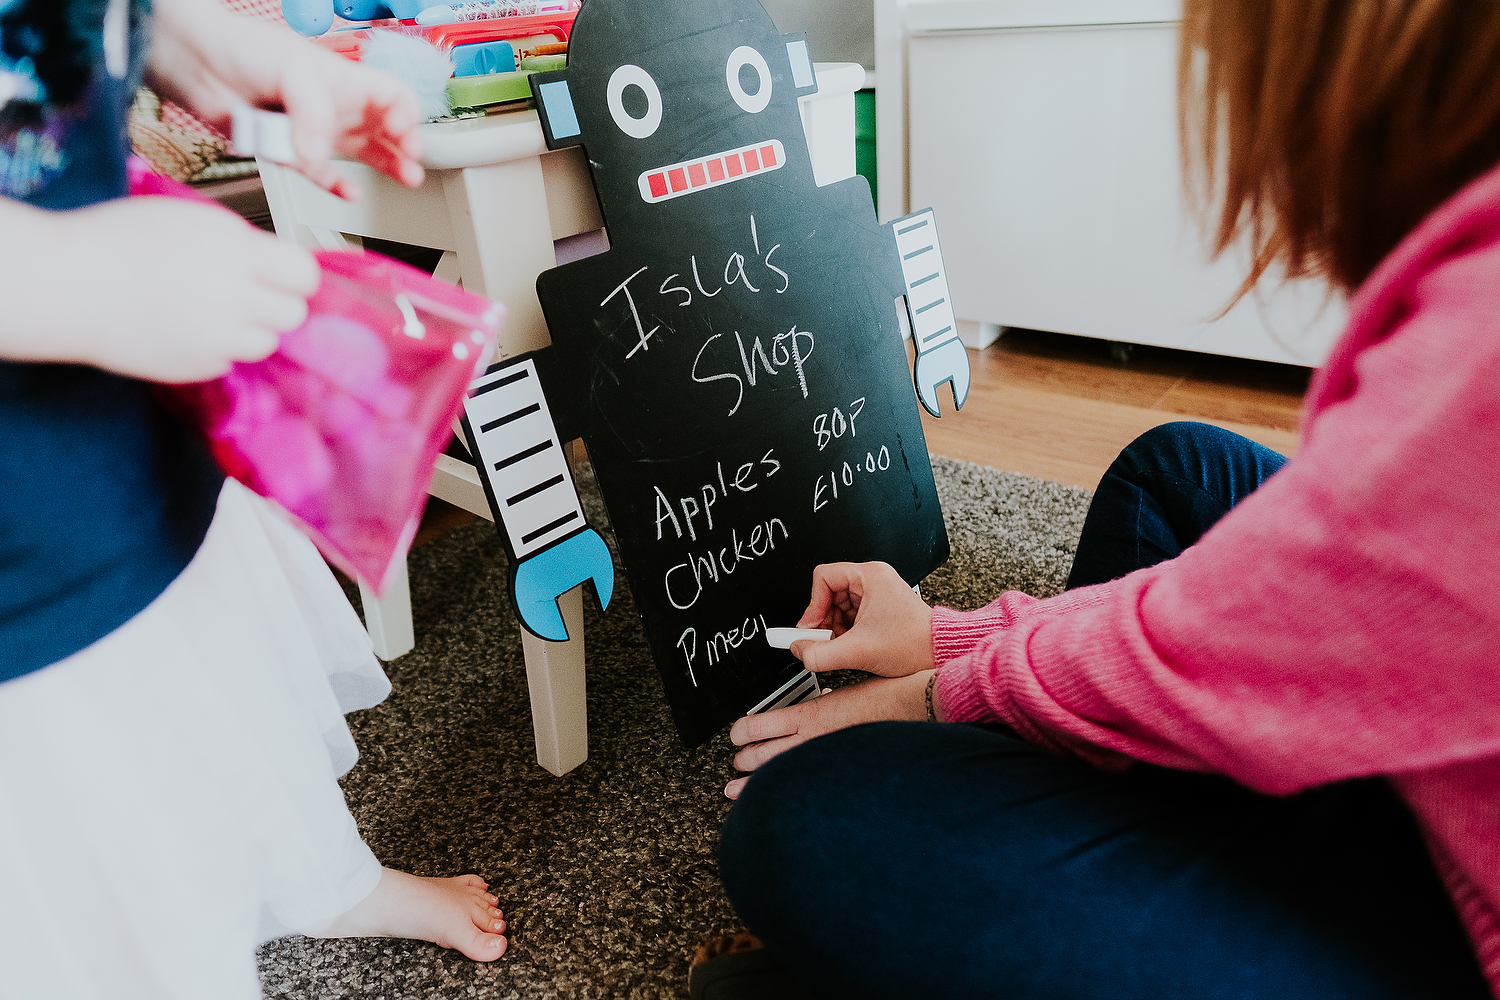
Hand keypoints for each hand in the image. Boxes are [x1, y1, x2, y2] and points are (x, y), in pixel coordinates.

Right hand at [11, 197, 317, 381]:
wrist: (68, 284)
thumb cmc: (121, 240)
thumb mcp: (192, 220)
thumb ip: (242, 243)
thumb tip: (277, 264)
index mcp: (236, 253)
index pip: (305, 275)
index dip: (296, 275)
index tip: (284, 275)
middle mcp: (235, 298)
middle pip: (294, 314)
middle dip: (277, 303)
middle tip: (249, 294)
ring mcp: (217, 338)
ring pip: (266, 343)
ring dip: (249, 329)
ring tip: (211, 310)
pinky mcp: (197, 366)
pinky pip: (229, 361)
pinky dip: (216, 348)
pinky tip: (184, 328)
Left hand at [146, 0, 424, 198]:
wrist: (195, 61)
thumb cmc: (243, 47)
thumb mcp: (291, 69)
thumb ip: (312, 113)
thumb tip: (319, 154)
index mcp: (344, 79)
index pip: (392, 96)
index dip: (406, 113)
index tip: (405, 132)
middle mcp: (334, 106)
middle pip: (385, 128)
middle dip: (404, 146)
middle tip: (413, 162)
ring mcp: (313, 131)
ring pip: (361, 154)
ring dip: (384, 168)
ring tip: (405, 180)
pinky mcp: (289, 151)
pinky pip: (321, 174)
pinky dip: (336, 184)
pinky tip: (349, 192)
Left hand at [724, 670, 933, 798]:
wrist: (911, 709)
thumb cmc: (882, 699)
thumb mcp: (840, 694)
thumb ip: (819, 707)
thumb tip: (806, 716)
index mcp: (810, 713)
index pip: (759, 725)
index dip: (741, 733)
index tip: (736, 736)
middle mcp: (812, 738)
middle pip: (760, 755)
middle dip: (743, 761)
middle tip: (736, 764)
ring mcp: (824, 758)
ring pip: (776, 776)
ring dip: (751, 784)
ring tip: (738, 789)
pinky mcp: (837, 773)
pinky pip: (802, 789)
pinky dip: (783, 796)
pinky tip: (774, 804)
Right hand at [789, 561, 934, 677]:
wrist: (939, 655)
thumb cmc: (914, 644)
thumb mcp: (858, 651)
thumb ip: (820, 653)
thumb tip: (799, 650)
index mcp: (871, 576)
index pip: (823, 577)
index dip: (812, 605)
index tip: (810, 627)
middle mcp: (874, 580)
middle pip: (829, 593)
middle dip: (824, 621)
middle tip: (823, 641)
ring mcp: (877, 595)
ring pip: (838, 607)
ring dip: (834, 629)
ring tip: (843, 646)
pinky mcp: (879, 609)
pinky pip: (850, 616)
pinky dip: (845, 632)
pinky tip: (852, 646)